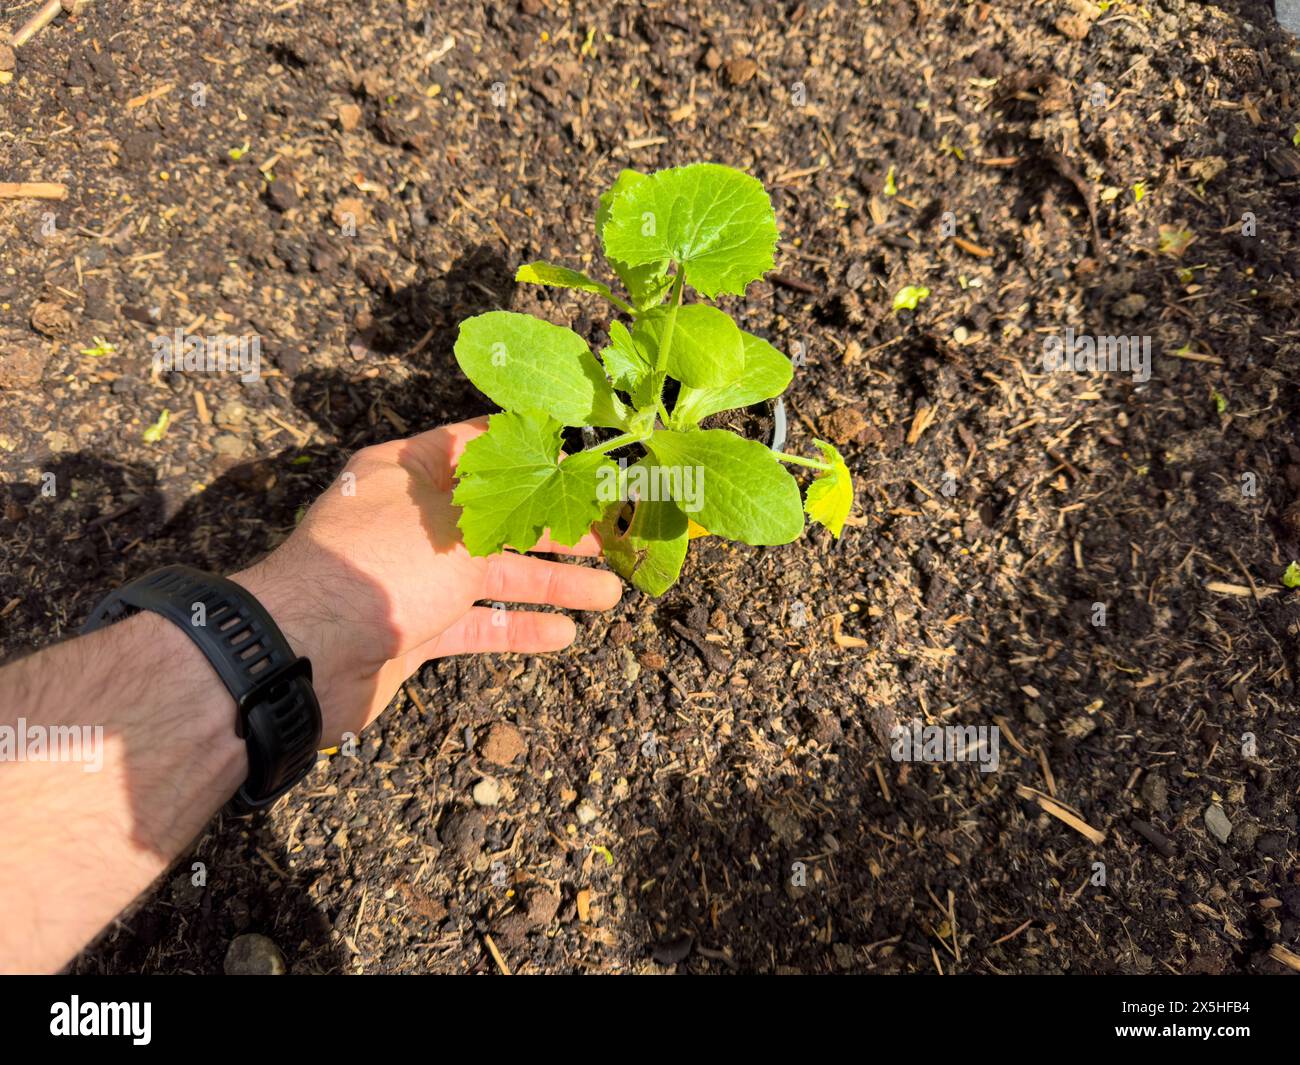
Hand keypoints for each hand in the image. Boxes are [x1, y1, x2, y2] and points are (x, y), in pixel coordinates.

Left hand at [232, 418, 620, 743]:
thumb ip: (506, 504)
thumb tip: (546, 472)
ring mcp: (413, 576)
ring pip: (496, 574)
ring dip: (553, 584)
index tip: (586, 460)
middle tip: (614, 534)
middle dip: (558, 527)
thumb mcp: (454, 521)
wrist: (308, 653)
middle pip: (499, 516)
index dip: (534, 452)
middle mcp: (411, 518)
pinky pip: (476, 623)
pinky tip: (564, 635)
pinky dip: (518, 627)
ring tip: (610, 593)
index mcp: (408, 471)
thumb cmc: (382, 565)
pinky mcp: (414, 628)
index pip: (480, 445)